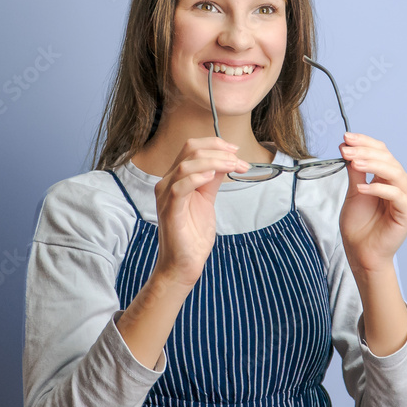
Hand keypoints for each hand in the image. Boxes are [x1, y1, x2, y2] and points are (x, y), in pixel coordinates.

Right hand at [151, 137, 249, 289]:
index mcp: (175, 178)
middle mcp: (167, 182)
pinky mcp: (169, 210)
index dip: (215, 144)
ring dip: (215, 162)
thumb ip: (212, 179)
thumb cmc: (193, 233)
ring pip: (187, 165)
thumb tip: (226, 160)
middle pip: (190, 151)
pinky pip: (179, 187)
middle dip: (220, 152)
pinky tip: (212, 177)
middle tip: (240, 162)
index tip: (236, 150)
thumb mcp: (206, 198)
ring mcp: (165, 196)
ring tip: (233, 167)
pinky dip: (196, 177)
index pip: (191, 148)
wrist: (184, 263)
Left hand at [338, 132, 406, 273]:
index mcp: (389, 177)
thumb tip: (346, 147)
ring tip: (353, 163)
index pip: (382, 152)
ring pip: (395, 173)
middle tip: (345, 150)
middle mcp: (401, 185)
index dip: (365, 142)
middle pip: (388, 160)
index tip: (346, 137)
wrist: (360, 252)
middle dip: (365, 152)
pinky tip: (362, 188)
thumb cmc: (359, 225)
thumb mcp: (353, 192)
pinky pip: (396, 195)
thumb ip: (355, 171)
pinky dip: (379, 188)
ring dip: (373, 165)